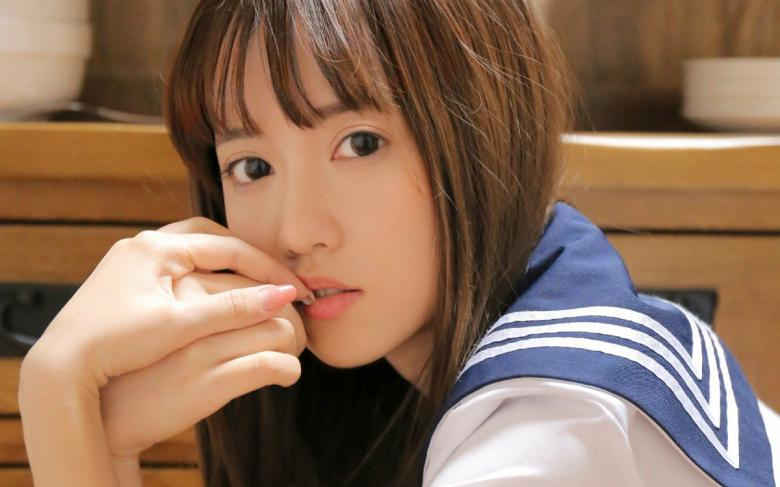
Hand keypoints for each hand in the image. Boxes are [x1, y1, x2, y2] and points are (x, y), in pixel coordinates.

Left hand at [21, 216, 311, 459]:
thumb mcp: (182, 325)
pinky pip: (174, 266)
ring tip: (249, 284)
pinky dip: (200, 275)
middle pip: (210, 239)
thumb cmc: (117, 344)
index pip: (229, 248)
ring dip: (223, 264)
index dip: (267, 269)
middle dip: (247, 258)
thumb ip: (234, 307)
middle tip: (274, 279)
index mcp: (157, 248)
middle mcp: (143, 245)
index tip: (295, 288)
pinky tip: (210, 296)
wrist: (61, 367)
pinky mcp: (122, 280)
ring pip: (191, 251)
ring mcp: (130, 261)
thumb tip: (284, 295)